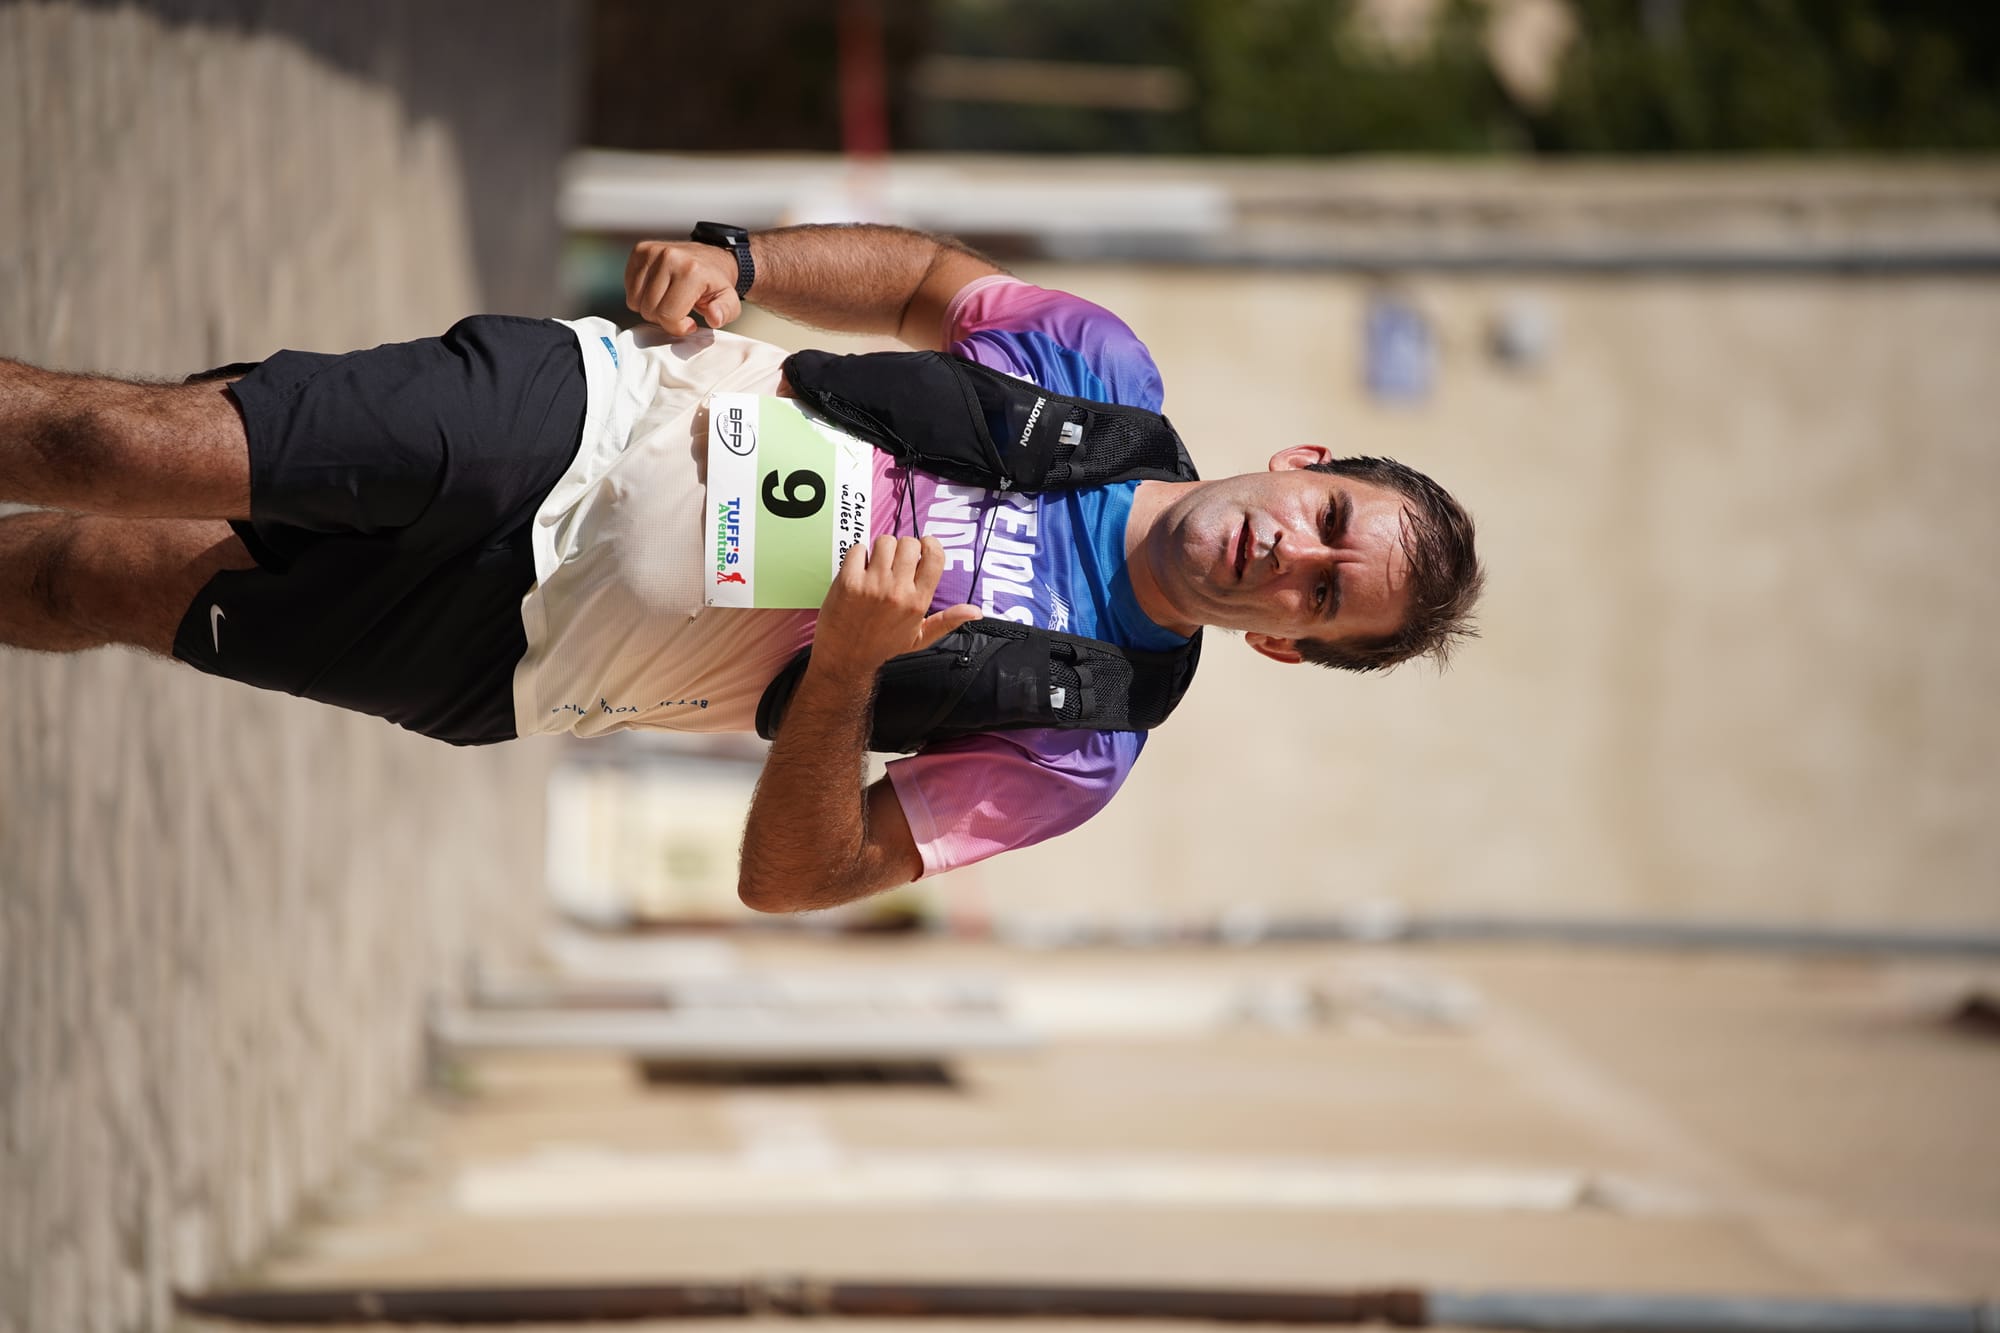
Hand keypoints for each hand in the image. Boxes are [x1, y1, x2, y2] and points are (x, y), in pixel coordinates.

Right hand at [624, 240, 742, 333]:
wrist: (711, 257)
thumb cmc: (715, 282)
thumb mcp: (729, 301)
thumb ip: (725, 312)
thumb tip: (714, 317)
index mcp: (691, 271)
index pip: (667, 315)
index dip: (677, 327)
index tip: (688, 323)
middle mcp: (669, 257)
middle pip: (649, 310)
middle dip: (663, 318)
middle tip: (678, 310)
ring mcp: (652, 252)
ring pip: (635, 301)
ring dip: (650, 307)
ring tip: (668, 300)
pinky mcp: (640, 250)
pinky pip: (628, 287)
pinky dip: (641, 295)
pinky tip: (657, 290)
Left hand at [811, 536, 979, 681]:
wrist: (845, 658)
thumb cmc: (882, 646)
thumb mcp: (919, 638)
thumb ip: (947, 621)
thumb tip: (976, 612)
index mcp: (918, 602)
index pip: (934, 556)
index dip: (930, 544)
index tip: (924, 546)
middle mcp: (897, 591)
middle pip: (909, 543)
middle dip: (904, 547)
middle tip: (897, 561)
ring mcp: (872, 585)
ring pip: (884, 542)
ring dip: (881, 549)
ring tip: (878, 565)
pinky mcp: (848, 581)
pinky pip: (858, 548)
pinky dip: (858, 555)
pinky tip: (859, 569)